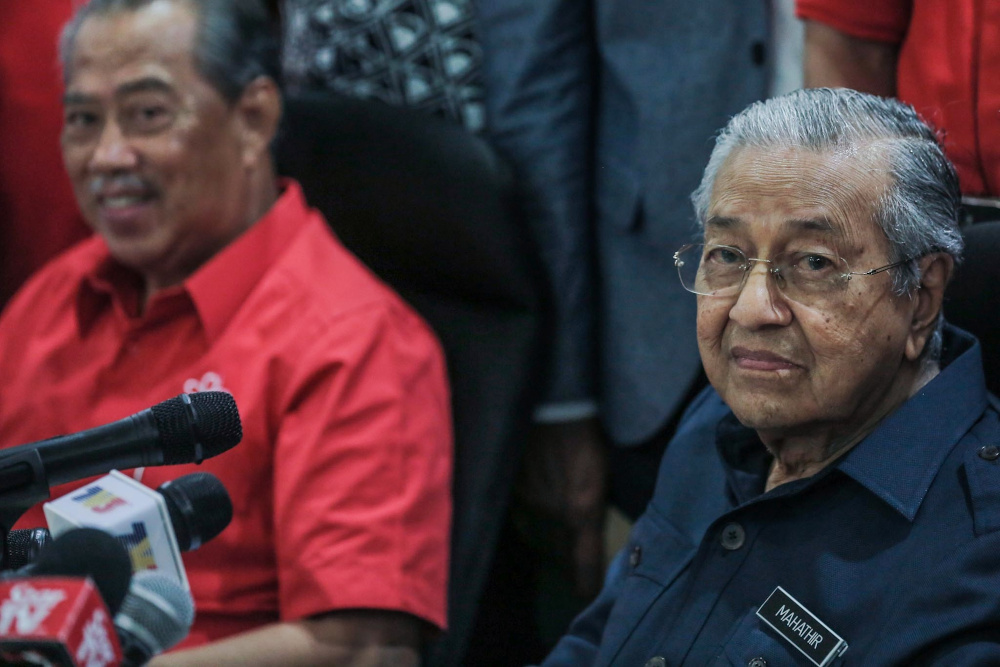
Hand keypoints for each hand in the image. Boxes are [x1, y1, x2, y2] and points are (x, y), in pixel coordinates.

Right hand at [517, 417, 607, 597]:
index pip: (585, 558)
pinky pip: (528, 497)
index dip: (585, 580)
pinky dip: (536, 491)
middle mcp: (556, 512)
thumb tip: (588, 520)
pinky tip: (541, 471)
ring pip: (543, 516)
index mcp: (584, 511)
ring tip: (559, 487)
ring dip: (551, 511)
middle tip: (572, 554)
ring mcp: (533, 499)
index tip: (585, 596)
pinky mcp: (515, 485)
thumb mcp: (602, 472)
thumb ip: (593, 503)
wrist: (556, 407)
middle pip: (560, 543)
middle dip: (566, 552)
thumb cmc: (589, 436)